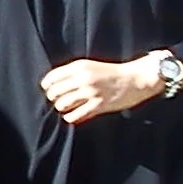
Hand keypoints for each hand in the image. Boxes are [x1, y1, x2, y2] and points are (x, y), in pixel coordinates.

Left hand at [41, 54, 164, 124]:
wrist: (136, 78)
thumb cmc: (112, 72)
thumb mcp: (90, 66)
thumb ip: (73, 73)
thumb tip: (53, 84)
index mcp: (79, 67)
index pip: (52, 77)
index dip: (47, 86)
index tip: (48, 90)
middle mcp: (83, 78)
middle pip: (55, 92)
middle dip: (53, 98)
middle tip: (57, 100)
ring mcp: (91, 92)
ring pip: (63, 104)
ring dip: (61, 108)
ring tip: (65, 108)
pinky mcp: (99, 105)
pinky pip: (76, 115)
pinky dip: (70, 117)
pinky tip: (71, 116)